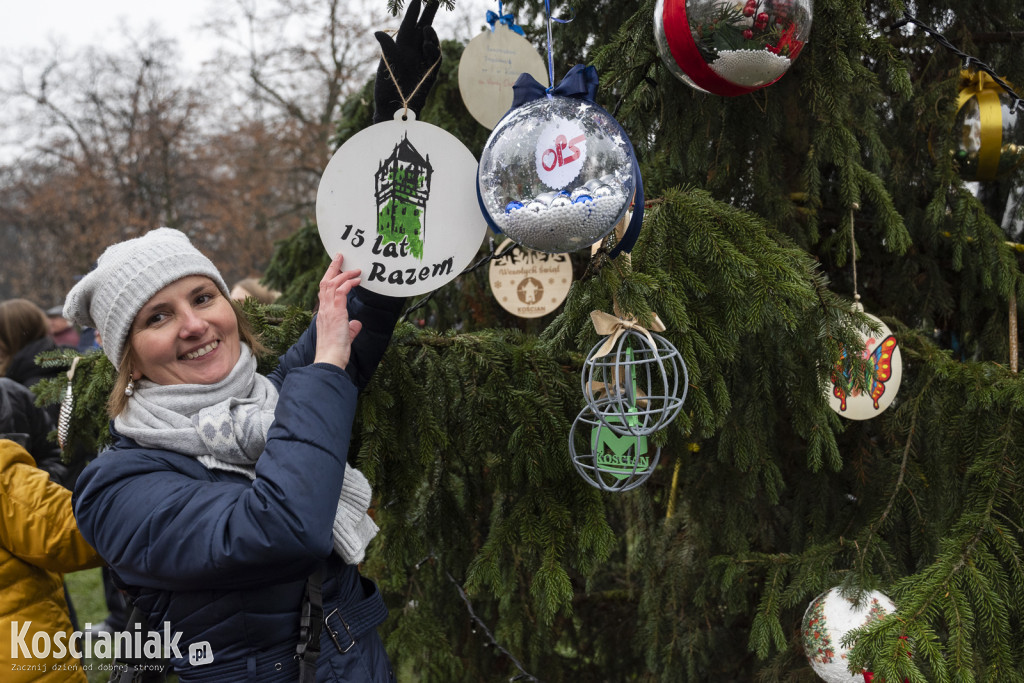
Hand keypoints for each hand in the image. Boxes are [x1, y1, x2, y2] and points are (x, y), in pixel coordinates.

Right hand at [314, 253, 363, 368]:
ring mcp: (328, 310)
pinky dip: (349, 284)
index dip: (330, 279)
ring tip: (356, 269)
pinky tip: (357, 281)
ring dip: (345, 274)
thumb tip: (356, 324)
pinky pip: (341, 292)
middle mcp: (324, 310)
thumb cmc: (336, 351)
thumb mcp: (345, 337)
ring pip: (333, 284)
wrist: (330, 359)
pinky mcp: (336, 313)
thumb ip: (350, 328)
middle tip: (340, 257)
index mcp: (324, 314)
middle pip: (325, 282)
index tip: (336, 270)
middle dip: (333, 268)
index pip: (324, 292)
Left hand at [373, 0, 440, 122]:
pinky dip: (433, 48)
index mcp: (399, 46)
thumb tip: (377, 32)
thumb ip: (387, 48)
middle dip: (429, 13)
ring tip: (425, 29)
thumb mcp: (386, 65)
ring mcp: (422, 60)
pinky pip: (436, 55)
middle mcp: (412, 51)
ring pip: (430, 40)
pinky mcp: (431, 71)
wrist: (396, 106)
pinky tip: (427, 45)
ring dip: (429, 32)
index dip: (413, 12)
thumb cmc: (387, 87)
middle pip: (422, 28)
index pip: (408, 25)